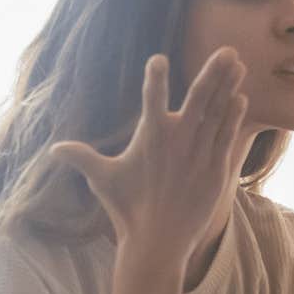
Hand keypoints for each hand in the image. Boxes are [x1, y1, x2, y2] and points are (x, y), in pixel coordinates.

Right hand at [50, 48, 248, 267]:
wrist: (158, 243)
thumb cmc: (127, 210)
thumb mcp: (102, 180)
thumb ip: (82, 158)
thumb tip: (53, 150)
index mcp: (149, 137)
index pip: (151, 99)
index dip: (154, 79)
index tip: (158, 59)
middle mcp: (177, 141)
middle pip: (199, 98)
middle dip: (213, 72)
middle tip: (228, 50)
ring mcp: (199, 154)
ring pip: (218, 113)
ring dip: (229, 87)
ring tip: (239, 64)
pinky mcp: (215, 170)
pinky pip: (227, 136)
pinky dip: (234, 117)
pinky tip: (241, 98)